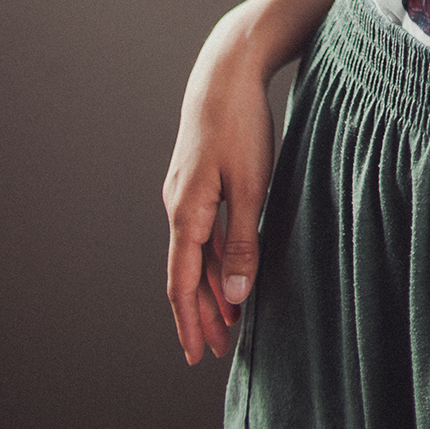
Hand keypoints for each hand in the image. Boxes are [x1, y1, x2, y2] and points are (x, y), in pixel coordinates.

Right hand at [162, 16, 275, 364]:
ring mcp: (184, 192)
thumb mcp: (251, 187)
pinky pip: (201, 230)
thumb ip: (243, 241)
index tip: (199, 355)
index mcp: (186, 213)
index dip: (191, 322)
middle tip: (220, 350)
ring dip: (210, 287)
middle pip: (186, 274)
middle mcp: (177, 206)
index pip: (182, 284)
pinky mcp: (196, 179)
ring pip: (195, 253)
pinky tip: (227, 269)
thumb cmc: (241, 127)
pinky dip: (214, 256)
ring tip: (230, 319)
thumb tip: (234, 294)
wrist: (226, 73)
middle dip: (203, 314)